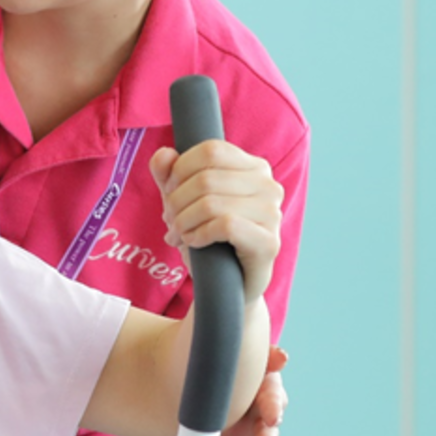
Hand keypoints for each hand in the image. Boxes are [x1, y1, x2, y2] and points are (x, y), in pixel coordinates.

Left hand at [148, 138, 283, 306]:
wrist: (228, 286)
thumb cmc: (209, 239)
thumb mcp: (183, 202)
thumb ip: (169, 176)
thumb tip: (163, 155)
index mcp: (253, 168)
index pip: (211, 149)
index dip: (180, 168)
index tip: (168, 190)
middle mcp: (268, 186)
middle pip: (206, 178)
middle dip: (176, 201)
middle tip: (170, 221)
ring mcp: (272, 214)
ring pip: (212, 202)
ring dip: (183, 221)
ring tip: (178, 234)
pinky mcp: (268, 242)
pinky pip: (225, 226)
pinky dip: (199, 234)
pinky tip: (193, 242)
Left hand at [218, 345, 287, 435]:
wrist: (216, 399)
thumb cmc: (236, 377)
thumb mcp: (246, 366)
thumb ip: (264, 360)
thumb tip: (283, 356)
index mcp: (266, 396)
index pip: (273, 401)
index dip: (273, 408)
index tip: (273, 417)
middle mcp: (264, 422)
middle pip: (268, 433)